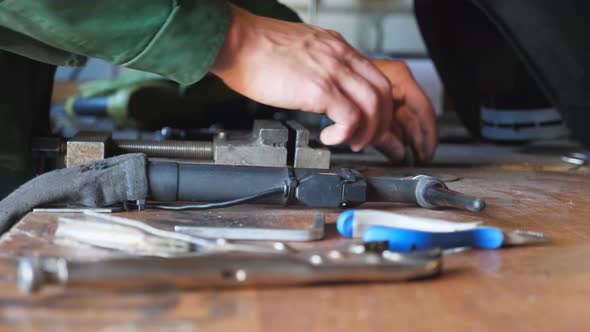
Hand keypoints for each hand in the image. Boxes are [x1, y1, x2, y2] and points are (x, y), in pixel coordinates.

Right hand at [211, 5, 436, 160]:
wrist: (235, 41)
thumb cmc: (255, 48)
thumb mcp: (300, 51)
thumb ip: (317, 66)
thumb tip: (322, 91)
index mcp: (336, 47)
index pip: (376, 76)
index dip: (380, 105)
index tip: (371, 122)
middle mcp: (340, 56)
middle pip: (383, 91)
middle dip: (381, 122)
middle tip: (367, 138)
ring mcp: (332, 71)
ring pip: (374, 105)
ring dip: (368, 131)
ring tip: (352, 143)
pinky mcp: (319, 88)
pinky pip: (351, 117)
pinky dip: (346, 134)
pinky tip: (330, 138)